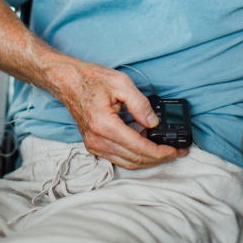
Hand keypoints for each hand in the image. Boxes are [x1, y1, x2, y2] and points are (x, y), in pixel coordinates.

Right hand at [58, 59, 188, 169]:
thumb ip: (140, 103)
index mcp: (104, 125)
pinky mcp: (93, 145)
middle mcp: (97, 140)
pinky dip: (135, 156)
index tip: (175, 151)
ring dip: (147, 161)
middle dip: (158, 159)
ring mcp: (93, 145)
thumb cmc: (91, 79)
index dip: (160, 152)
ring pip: (127, 162)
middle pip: (134, 160)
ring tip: (164, 152)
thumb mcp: (120, 82)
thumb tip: (153, 122)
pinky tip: (146, 147)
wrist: (67, 82)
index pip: (138, 148)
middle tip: (175, 153)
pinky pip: (118, 158)